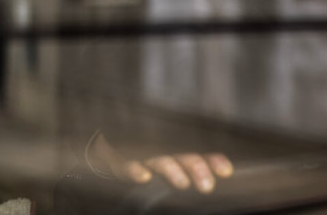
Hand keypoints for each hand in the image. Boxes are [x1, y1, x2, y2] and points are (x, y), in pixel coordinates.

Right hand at [88, 133, 233, 193]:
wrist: (100, 141)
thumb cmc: (140, 152)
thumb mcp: (167, 160)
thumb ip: (190, 165)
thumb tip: (224, 171)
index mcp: (174, 149)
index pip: (197, 153)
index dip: (211, 160)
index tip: (226, 171)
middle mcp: (160, 148)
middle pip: (181, 154)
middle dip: (195, 167)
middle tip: (206, 186)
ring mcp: (139, 151)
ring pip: (158, 158)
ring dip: (170, 169)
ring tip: (181, 183)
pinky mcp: (116, 156)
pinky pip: (125, 163)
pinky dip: (133, 169)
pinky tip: (143, 177)